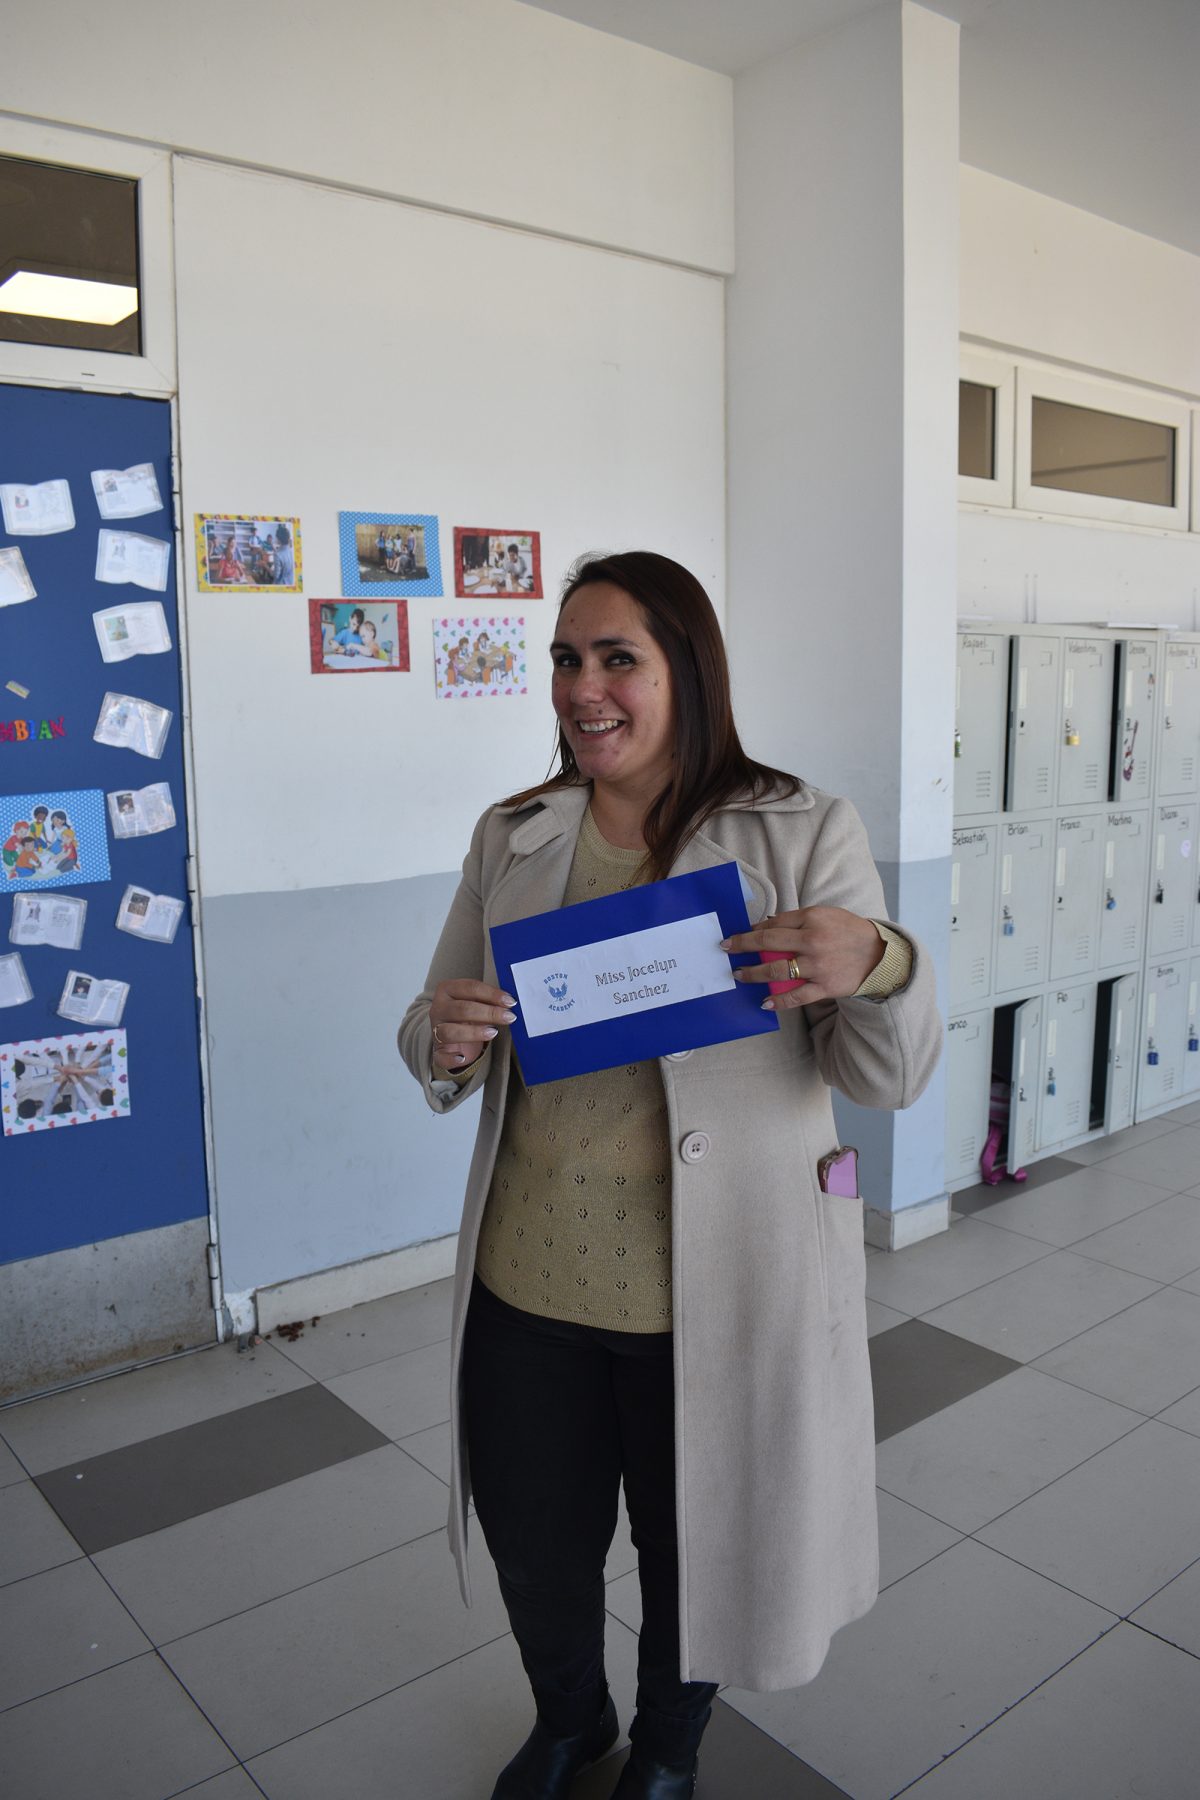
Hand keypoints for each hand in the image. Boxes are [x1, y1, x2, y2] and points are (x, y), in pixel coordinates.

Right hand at [428, 979, 516, 1070]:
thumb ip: (490, 1001)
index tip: (510, 1002)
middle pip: (462, 1009)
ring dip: (473, 1033)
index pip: (470, 987)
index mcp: (447, 990)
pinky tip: (462, 1058)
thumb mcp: (477, 1002)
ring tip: (494, 1033)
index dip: (491, 994)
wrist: (453, 1036)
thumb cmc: (468, 1015)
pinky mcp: (438, 1051)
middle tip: (509, 1017)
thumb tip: (509, 1003)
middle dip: (489, 1013)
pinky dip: (451, 1058)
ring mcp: (435, 1030)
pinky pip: (441, 1056)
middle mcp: (439, 1008)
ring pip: (450, 1032)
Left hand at [720, 908, 883, 1009]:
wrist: (880, 955)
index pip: (774, 923)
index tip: (737, 935)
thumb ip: (797, 920)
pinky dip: (779, 1001)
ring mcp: (818, 965)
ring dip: (754, 973)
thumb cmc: (849, 932)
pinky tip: (764, 1002)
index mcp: (812, 919)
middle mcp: (813, 941)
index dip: (752, 930)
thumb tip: (767, 925)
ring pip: (777, 970)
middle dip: (743, 945)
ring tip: (740, 974)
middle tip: (726, 949)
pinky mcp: (825, 986)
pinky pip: (796, 996)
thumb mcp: (826, 915)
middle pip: (769, 943)